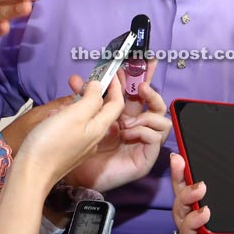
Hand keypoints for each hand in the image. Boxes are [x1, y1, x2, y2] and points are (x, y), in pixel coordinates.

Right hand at [12, 78, 124, 191]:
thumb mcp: (75, 115)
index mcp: (99, 128)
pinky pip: (74, 128)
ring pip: (86, 118)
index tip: (110, 72)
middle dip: (93, 92)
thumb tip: (99, 86)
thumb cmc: (52, 142)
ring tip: (63, 97)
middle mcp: (94, 138)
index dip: (116, 87)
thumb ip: (91, 100)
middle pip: (101, 110)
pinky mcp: (68, 151)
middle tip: (77, 81)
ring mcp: (81, 146)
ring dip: (78, 103)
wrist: (31, 174)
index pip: (117, 104)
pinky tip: (54, 115)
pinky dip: (68, 116)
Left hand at [66, 62, 171, 192]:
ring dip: (146, 116)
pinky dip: (144, 132)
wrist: (71, 175)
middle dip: (152, 91)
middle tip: (141, 87)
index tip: (145, 59)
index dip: (143, 74)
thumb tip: (78, 78)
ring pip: (162, 120)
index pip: (138, 91)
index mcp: (122, 113)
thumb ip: (81, 97)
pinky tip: (128, 134)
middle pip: (156, 103)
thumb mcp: (78, 116)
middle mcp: (136, 125)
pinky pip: (156, 138)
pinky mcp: (145, 158)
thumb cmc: (73, 147)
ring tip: (126, 122)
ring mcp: (142, 142)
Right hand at [170, 153, 233, 233]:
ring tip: (198, 185)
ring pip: (183, 211)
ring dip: (185, 195)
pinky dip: (191, 220)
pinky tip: (203, 212)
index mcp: (232, 214)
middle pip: (190, 195)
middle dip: (181, 175)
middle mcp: (213, 224)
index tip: (200, 150)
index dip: (203, 169)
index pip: (213, 187)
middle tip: (181, 158)